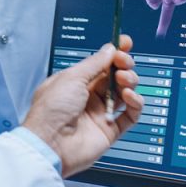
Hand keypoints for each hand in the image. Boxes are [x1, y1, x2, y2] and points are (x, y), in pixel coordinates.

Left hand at [21, 35, 142, 176]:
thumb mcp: (72, 77)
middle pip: (115, 76)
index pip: (101, 64)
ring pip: (125, 93)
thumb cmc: (51, 110)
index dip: (114, 53)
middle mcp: (89, 97)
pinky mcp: (110, 130)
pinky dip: (135, 103)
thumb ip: (95, 63)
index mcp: (76, 82)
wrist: (49, 144)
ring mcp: (100, 113)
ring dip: (129, 82)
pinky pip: (131, 115)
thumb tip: (110, 49)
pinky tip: (129, 96)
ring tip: (124, 80)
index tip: (125, 42)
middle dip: (123, 65)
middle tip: (123, 62)